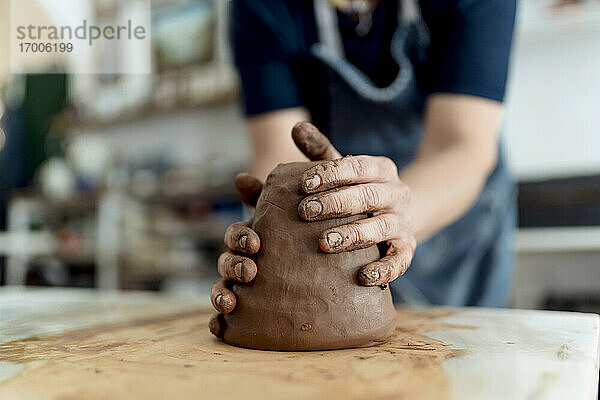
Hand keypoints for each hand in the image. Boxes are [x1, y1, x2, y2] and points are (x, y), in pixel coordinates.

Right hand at [209, 122, 341, 337]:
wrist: (362, 254)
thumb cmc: (339, 220)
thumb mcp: (331, 193)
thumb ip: (315, 163)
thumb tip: (298, 125)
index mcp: (265, 233)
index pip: (240, 233)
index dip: (240, 237)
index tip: (256, 243)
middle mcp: (256, 258)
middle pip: (229, 260)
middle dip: (231, 264)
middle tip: (251, 269)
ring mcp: (258, 285)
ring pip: (227, 288)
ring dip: (221, 293)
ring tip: (231, 303)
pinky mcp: (265, 310)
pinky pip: (238, 320)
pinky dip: (222, 323)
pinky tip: (221, 328)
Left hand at [297, 126, 416, 287]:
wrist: (399, 215)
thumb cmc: (358, 191)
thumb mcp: (343, 170)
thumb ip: (319, 151)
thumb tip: (296, 126)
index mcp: (380, 169)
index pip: (356, 166)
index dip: (330, 173)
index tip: (302, 184)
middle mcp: (396, 192)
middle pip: (367, 195)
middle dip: (335, 203)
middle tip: (305, 212)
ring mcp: (403, 221)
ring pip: (381, 226)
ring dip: (353, 235)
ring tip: (325, 243)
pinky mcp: (407, 249)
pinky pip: (399, 261)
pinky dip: (383, 270)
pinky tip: (362, 277)